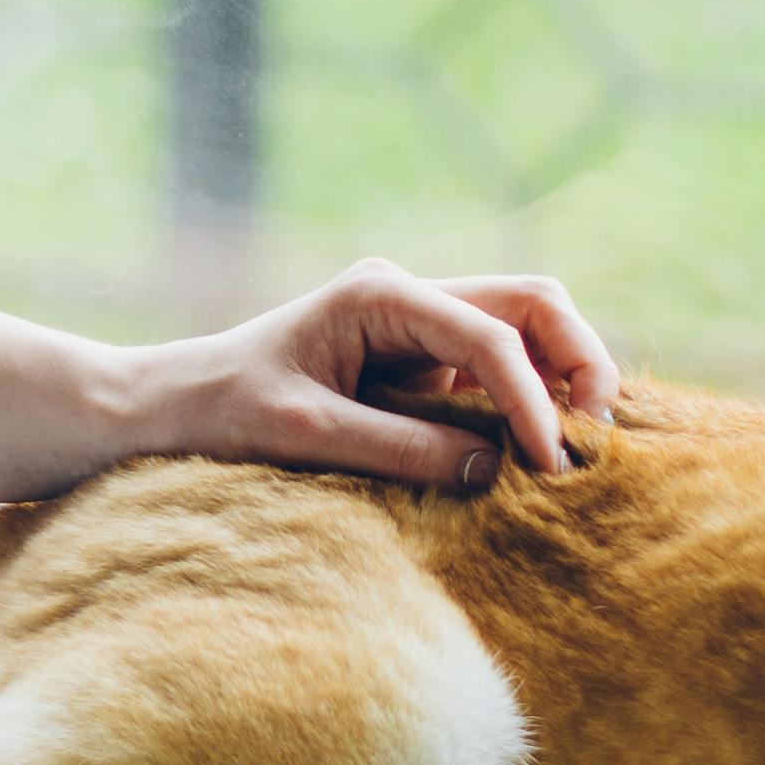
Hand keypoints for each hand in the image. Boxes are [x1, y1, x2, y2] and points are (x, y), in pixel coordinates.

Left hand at [122, 258, 620, 486]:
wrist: (169, 410)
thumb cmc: (222, 413)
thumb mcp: (305, 435)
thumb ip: (401, 448)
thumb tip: (496, 469)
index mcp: (381, 294)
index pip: (490, 334)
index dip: (533, 400)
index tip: (549, 468)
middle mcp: (409, 298)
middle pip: (532, 305)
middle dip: (578, 363)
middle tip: (595, 441)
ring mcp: (419, 330)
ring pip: (526, 332)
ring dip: (563, 382)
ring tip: (577, 454)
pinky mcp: (421, 368)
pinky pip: (498, 373)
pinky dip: (532, 406)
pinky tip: (543, 456)